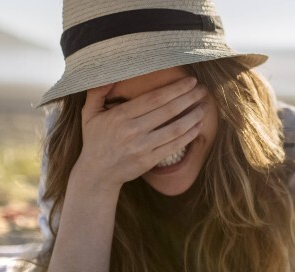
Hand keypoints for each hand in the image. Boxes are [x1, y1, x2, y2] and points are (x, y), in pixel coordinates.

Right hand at [73, 76, 207, 190]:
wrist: (97, 174)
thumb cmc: (95, 140)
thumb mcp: (89, 113)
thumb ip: (97, 92)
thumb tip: (107, 74)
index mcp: (120, 116)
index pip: (154, 98)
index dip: (175, 89)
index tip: (190, 81)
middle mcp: (133, 131)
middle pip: (168, 111)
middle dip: (189, 98)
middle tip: (203, 90)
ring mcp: (143, 147)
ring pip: (175, 129)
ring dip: (193, 116)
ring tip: (204, 106)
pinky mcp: (150, 160)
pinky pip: (174, 145)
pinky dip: (189, 135)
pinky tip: (198, 126)